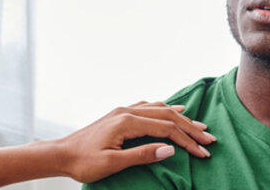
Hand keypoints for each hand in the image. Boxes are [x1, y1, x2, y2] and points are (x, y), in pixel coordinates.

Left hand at [52, 101, 216, 182]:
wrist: (60, 154)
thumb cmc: (83, 162)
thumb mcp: (113, 163)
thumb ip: (142, 155)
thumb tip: (170, 150)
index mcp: (127, 122)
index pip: (166, 129)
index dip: (187, 140)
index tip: (203, 151)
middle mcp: (126, 111)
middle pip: (167, 116)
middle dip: (190, 128)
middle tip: (209, 137)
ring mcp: (122, 111)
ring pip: (158, 109)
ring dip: (179, 117)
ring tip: (197, 125)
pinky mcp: (118, 115)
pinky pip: (147, 107)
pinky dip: (163, 110)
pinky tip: (169, 111)